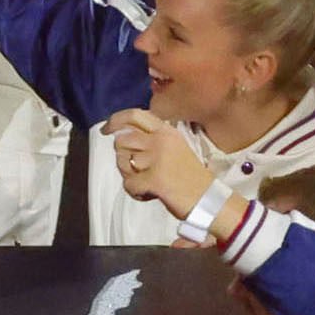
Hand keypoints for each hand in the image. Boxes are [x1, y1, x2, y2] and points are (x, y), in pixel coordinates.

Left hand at [108, 108, 217, 222]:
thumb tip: (120, 134)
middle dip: (124, 158)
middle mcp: (162, 140)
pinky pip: (128, 184)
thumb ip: (150, 139)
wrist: (208, 199)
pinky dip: (135, 192)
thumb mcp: (173, 148)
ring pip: (122, 162)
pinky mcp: (154, 178)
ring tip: (149, 182)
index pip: (135, 115)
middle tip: (139, 171)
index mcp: (167, 132)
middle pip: (121, 141)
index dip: (115, 120)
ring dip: (130, 176)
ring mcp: (158, 158)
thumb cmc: (188, 176)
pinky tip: (150, 193)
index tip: (106, 130)